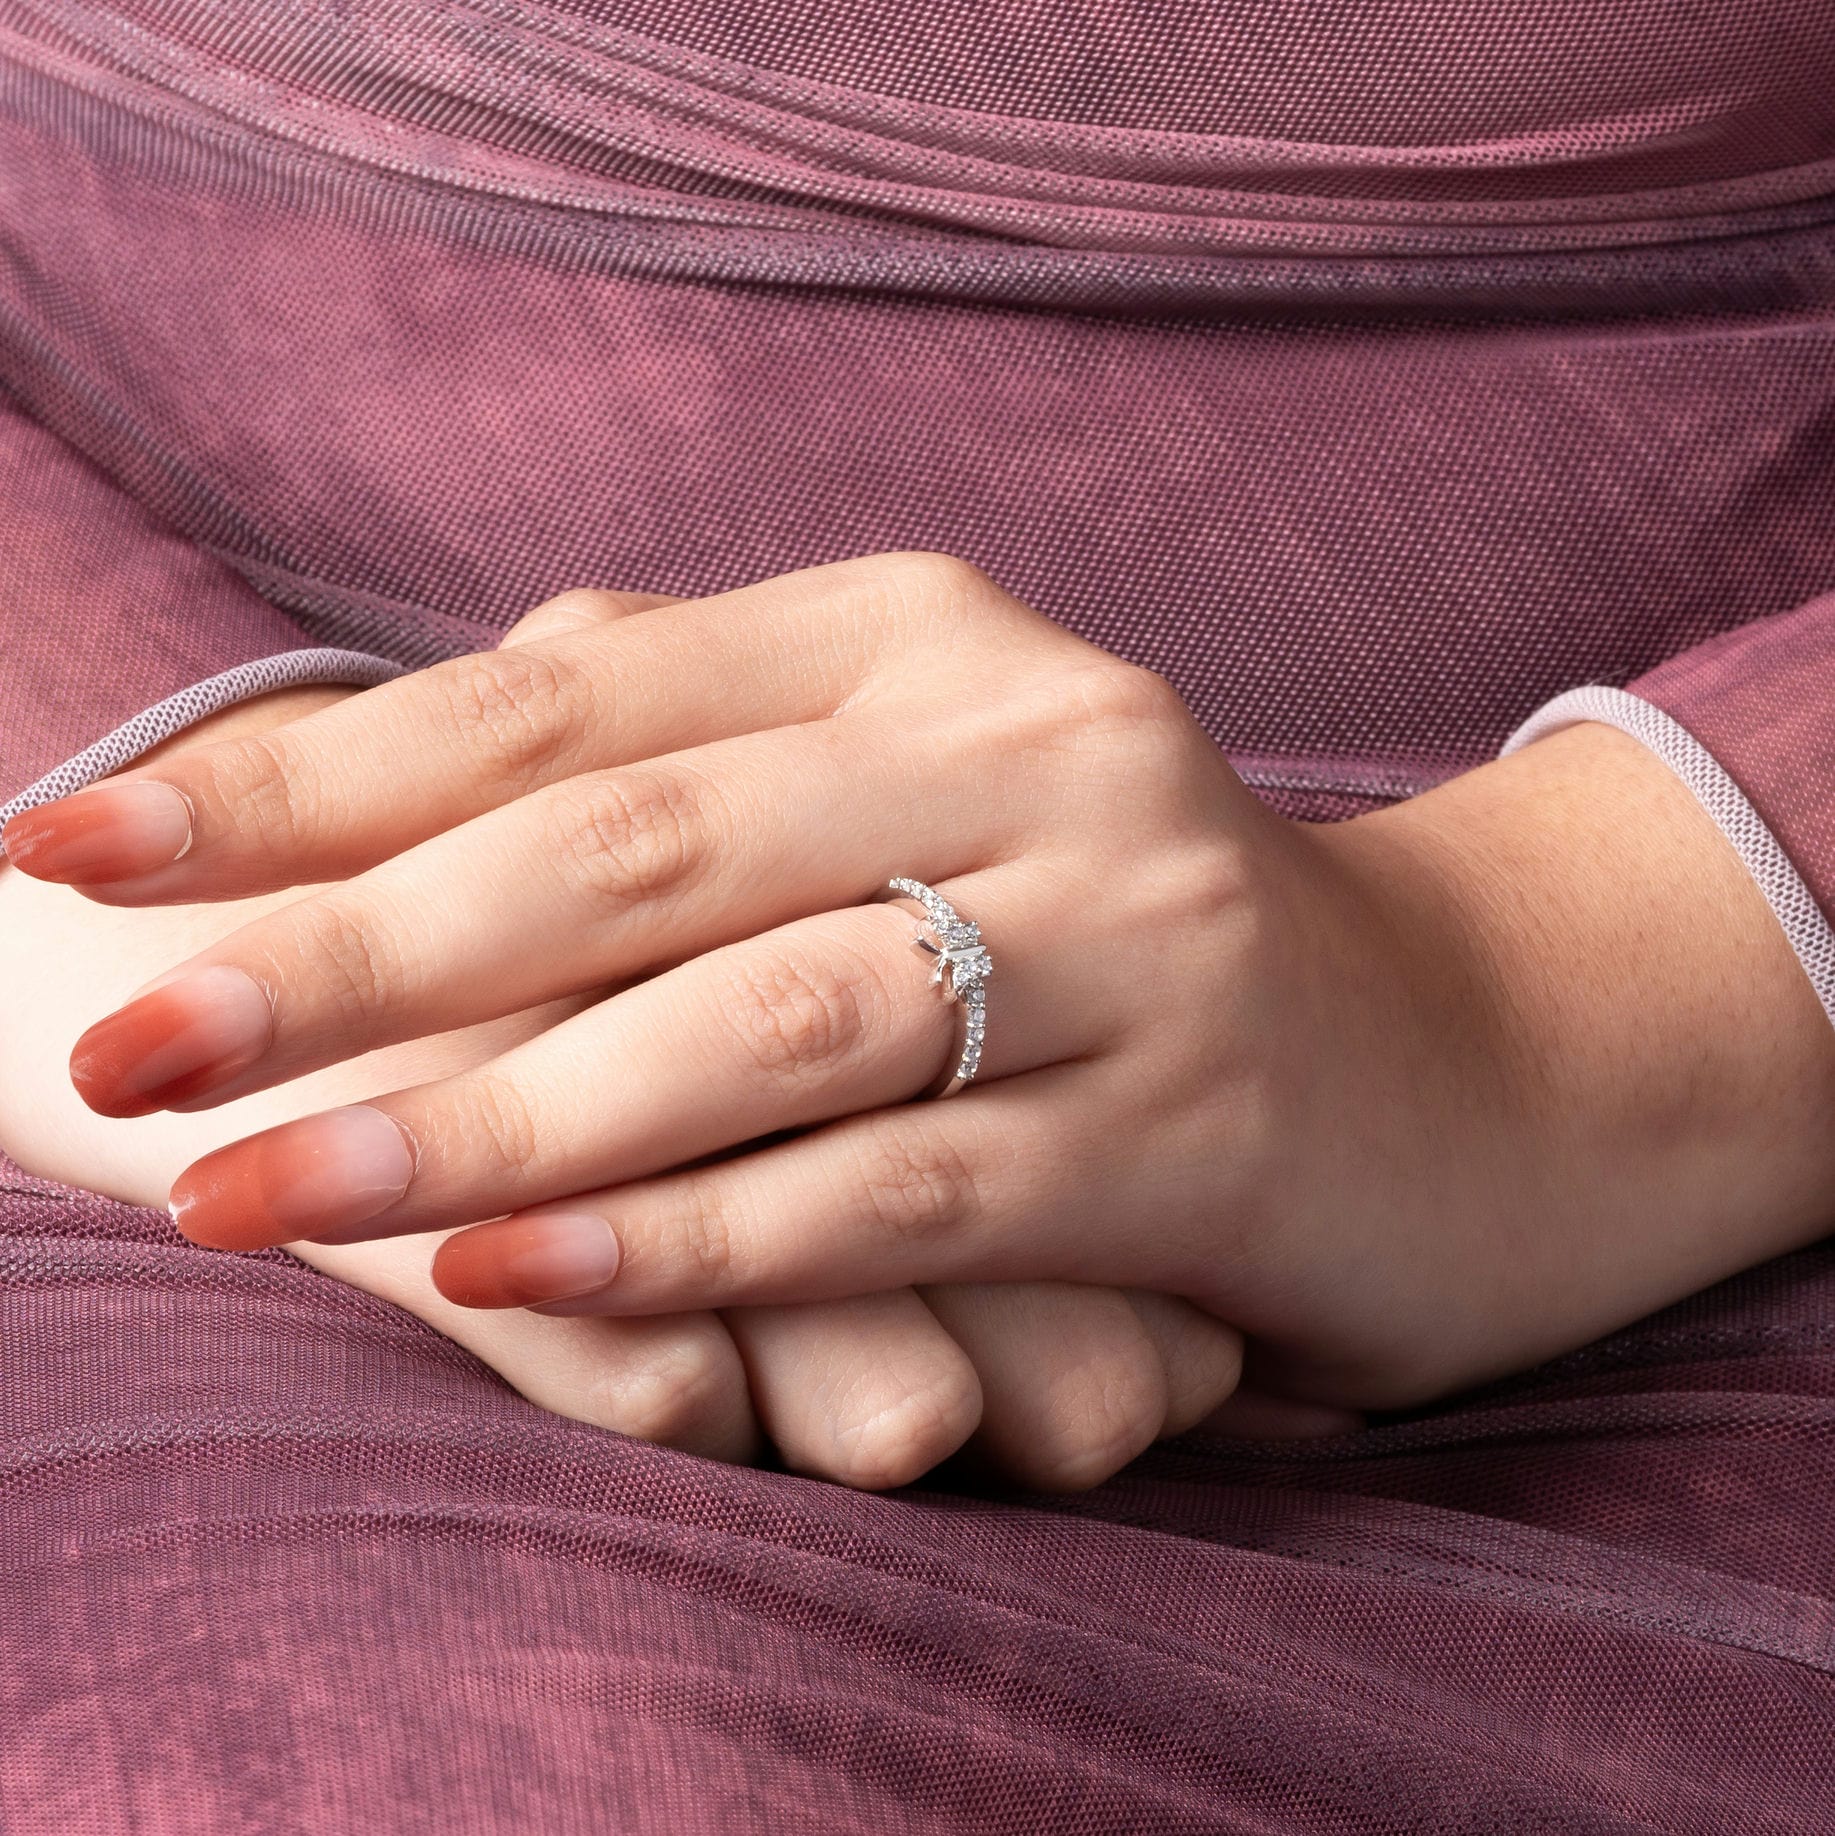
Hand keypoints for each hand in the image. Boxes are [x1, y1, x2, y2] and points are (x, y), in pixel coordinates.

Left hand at [1, 629, 1265, 1489]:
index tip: (91, 854)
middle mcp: (1034, 735)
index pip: (574, 690)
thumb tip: (370, 768)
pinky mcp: (1198, 1122)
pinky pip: (902, 1181)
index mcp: (925, 632)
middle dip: (351, 950)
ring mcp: (1134, 922)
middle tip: (127, 1051)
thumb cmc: (1105, 925)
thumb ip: (678, 754)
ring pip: (758, 1015)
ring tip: (254, 1195)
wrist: (1451, 1055)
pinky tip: (513, 1277)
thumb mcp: (907, 785)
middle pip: (638, 842)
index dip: (319, 773)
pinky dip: (695, 1236)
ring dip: (489, 1116)